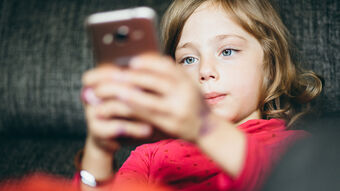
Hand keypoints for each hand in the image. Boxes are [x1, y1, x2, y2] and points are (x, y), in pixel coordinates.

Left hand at [85, 53, 209, 141]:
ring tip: (110, 91)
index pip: (166, 67)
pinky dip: (132, 111)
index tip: (132, 61)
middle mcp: (184, 94)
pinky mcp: (170, 126)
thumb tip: (149, 61)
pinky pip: (147, 117)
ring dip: (126, 96)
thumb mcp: (189, 84)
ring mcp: (177, 111)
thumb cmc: (194, 103)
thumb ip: (173, 74)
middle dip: (131, 77)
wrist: (207, 129)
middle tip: (112, 75)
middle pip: (154, 82)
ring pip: (147, 102)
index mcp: (187, 81)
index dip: (148, 62)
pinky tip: (120, 107)